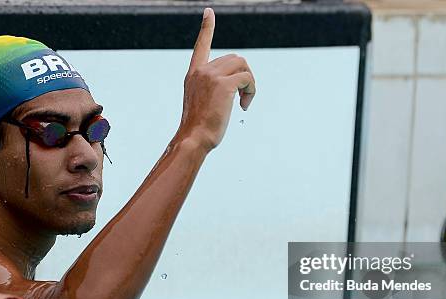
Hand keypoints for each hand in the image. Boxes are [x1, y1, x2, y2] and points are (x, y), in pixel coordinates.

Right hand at [176, 8, 255, 151]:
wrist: (194, 138)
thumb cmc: (200, 129)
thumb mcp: (202, 104)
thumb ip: (213, 90)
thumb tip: (235, 86)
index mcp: (194, 75)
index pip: (201, 45)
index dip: (207, 28)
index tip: (209, 12)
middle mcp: (201, 71)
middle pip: (235, 58)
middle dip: (245, 76)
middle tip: (243, 99)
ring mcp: (212, 76)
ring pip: (243, 66)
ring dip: (250, 83)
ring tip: (244, 102)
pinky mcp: (223, 85)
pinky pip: (247, 79)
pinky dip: (251, 91)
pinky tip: (244, 107)